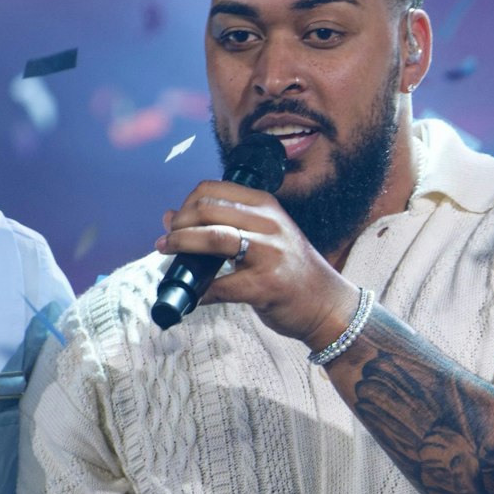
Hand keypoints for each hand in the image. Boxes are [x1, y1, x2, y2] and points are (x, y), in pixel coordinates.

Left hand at [153, 182, 358, 347]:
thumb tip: (169, 216)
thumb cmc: (290, 271)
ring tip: (168, 255)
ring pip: (212, 238)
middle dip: (178, 225)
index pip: (212, 189)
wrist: (326, 304)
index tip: (176, 222)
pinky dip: (200, 292)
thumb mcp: (264, 235)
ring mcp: (269, 254)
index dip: (185, 204)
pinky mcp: (266, 286)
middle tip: (167, 241)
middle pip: (207, 209)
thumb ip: (224, 224)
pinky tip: (194, 296)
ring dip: (181, 246)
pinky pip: (220, 286)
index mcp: (265, 206)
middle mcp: (268, 223)